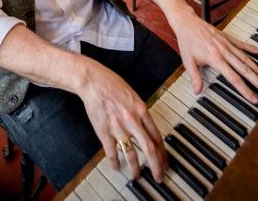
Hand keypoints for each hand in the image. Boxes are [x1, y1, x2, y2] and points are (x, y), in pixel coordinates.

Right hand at [79, 65, 165, 181]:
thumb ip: (140, 112)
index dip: (162, 153)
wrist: (93, 81)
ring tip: (137, 175)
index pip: (157, 137)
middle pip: (149, 148)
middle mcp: (132, 120)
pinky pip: (111, 152)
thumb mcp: (133, 96)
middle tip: (159, 177)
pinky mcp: (104, 131)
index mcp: (141, 110)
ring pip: (131, 153)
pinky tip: (116, 167)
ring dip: (136, 168)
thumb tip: (147, 126)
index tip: (164, 162)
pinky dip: (115, 162)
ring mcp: (118, 127)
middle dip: (156, 165)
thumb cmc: (112, 84)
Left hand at [170, 9, 257, 103]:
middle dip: (257, 81)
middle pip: (244, 69)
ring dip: (257, 68)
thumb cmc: (187, 41)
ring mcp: (227, 44)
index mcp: (215, 59)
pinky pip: (241, 44)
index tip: (253, 97)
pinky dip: (250, 48)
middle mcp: (224, 51)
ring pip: (246, 58)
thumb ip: (195, 77)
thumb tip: (197, 91)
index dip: (245, 89)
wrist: (187, 22)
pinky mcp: (227, 37)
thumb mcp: (188, 61)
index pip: (234, 78)